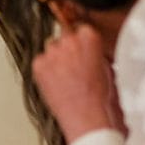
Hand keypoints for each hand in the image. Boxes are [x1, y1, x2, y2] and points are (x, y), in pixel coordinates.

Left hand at [31, 20, 124, 143]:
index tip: (80, 51)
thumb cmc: (97, 97)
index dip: (80, 41)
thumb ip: (93, 52)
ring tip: (64, 77)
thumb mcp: (105, 67)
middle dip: (67, 48)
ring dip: (55, 58)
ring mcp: (52, 52)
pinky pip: (40, 61)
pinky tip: (55, 82)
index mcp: (89, 37)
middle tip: (71, 66)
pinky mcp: (38, 65)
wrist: (85, 116)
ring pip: (50, 47)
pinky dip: (44, 70)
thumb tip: (87, 49)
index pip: (80, 28)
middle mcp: (69, 40)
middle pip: (63, 36)